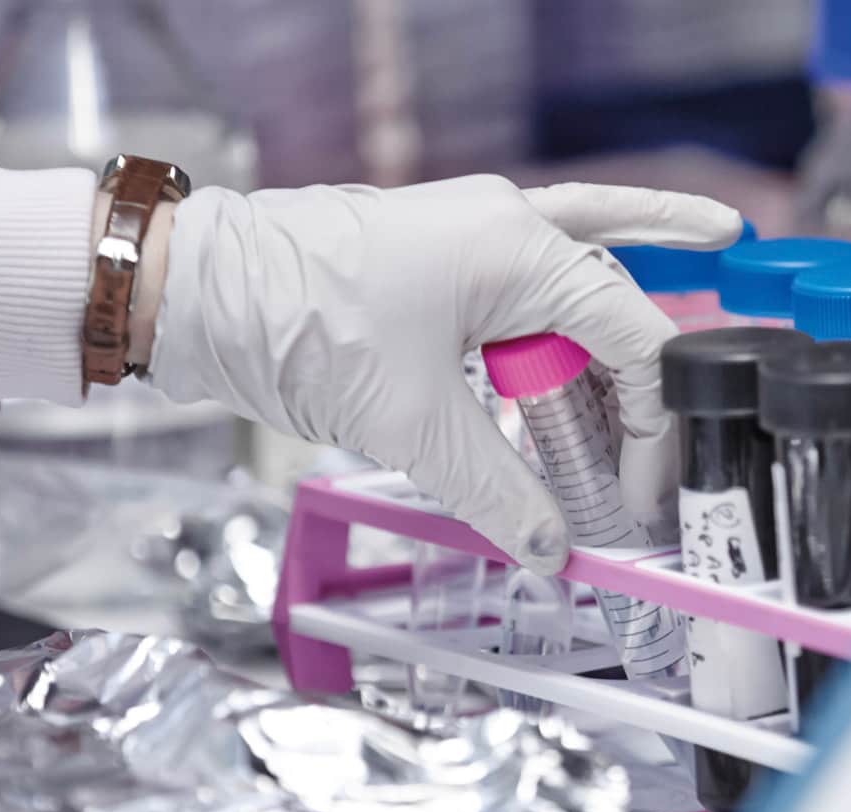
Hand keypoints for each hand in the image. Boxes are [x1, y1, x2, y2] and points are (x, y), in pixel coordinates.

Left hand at [149, 175, 742, 573]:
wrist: (197, 288)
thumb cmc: (295, 324)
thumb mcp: (411, 427)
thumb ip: (497, 493)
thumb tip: (551, 548)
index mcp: (519, 251)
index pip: (636, 340)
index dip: (653, 425)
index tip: (641, 490)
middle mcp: (510, 224)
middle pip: (617, 314)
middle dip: (640, 396)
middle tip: (649, 473)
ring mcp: (477, 229)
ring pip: (587, 285)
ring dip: (614, 357)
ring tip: (641, 425)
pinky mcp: (445, 251)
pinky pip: (538, 277)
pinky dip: (573, 318)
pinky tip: (601, 335)